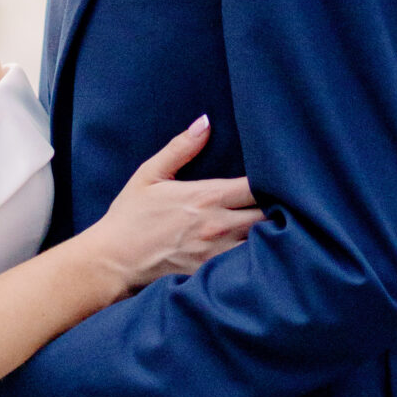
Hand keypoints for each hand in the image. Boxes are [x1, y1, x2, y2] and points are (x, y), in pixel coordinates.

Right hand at [90, 116, 262, 297]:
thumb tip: (205, 121)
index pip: (258, 186)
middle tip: (284, 203)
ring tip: (278, 227)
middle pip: (269, 216)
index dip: (274, 181)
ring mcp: (217, 254)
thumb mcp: (149, 175)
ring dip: (271, 234)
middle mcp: (217, 226)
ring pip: (263, 243)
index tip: (279, 178)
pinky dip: (257, 258)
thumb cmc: (129, 217)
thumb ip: (180, 148)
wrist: (112, 262)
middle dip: (280, 208)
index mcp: (206, 197)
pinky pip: (246, 267)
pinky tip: (260, 253)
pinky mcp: (212, 275)